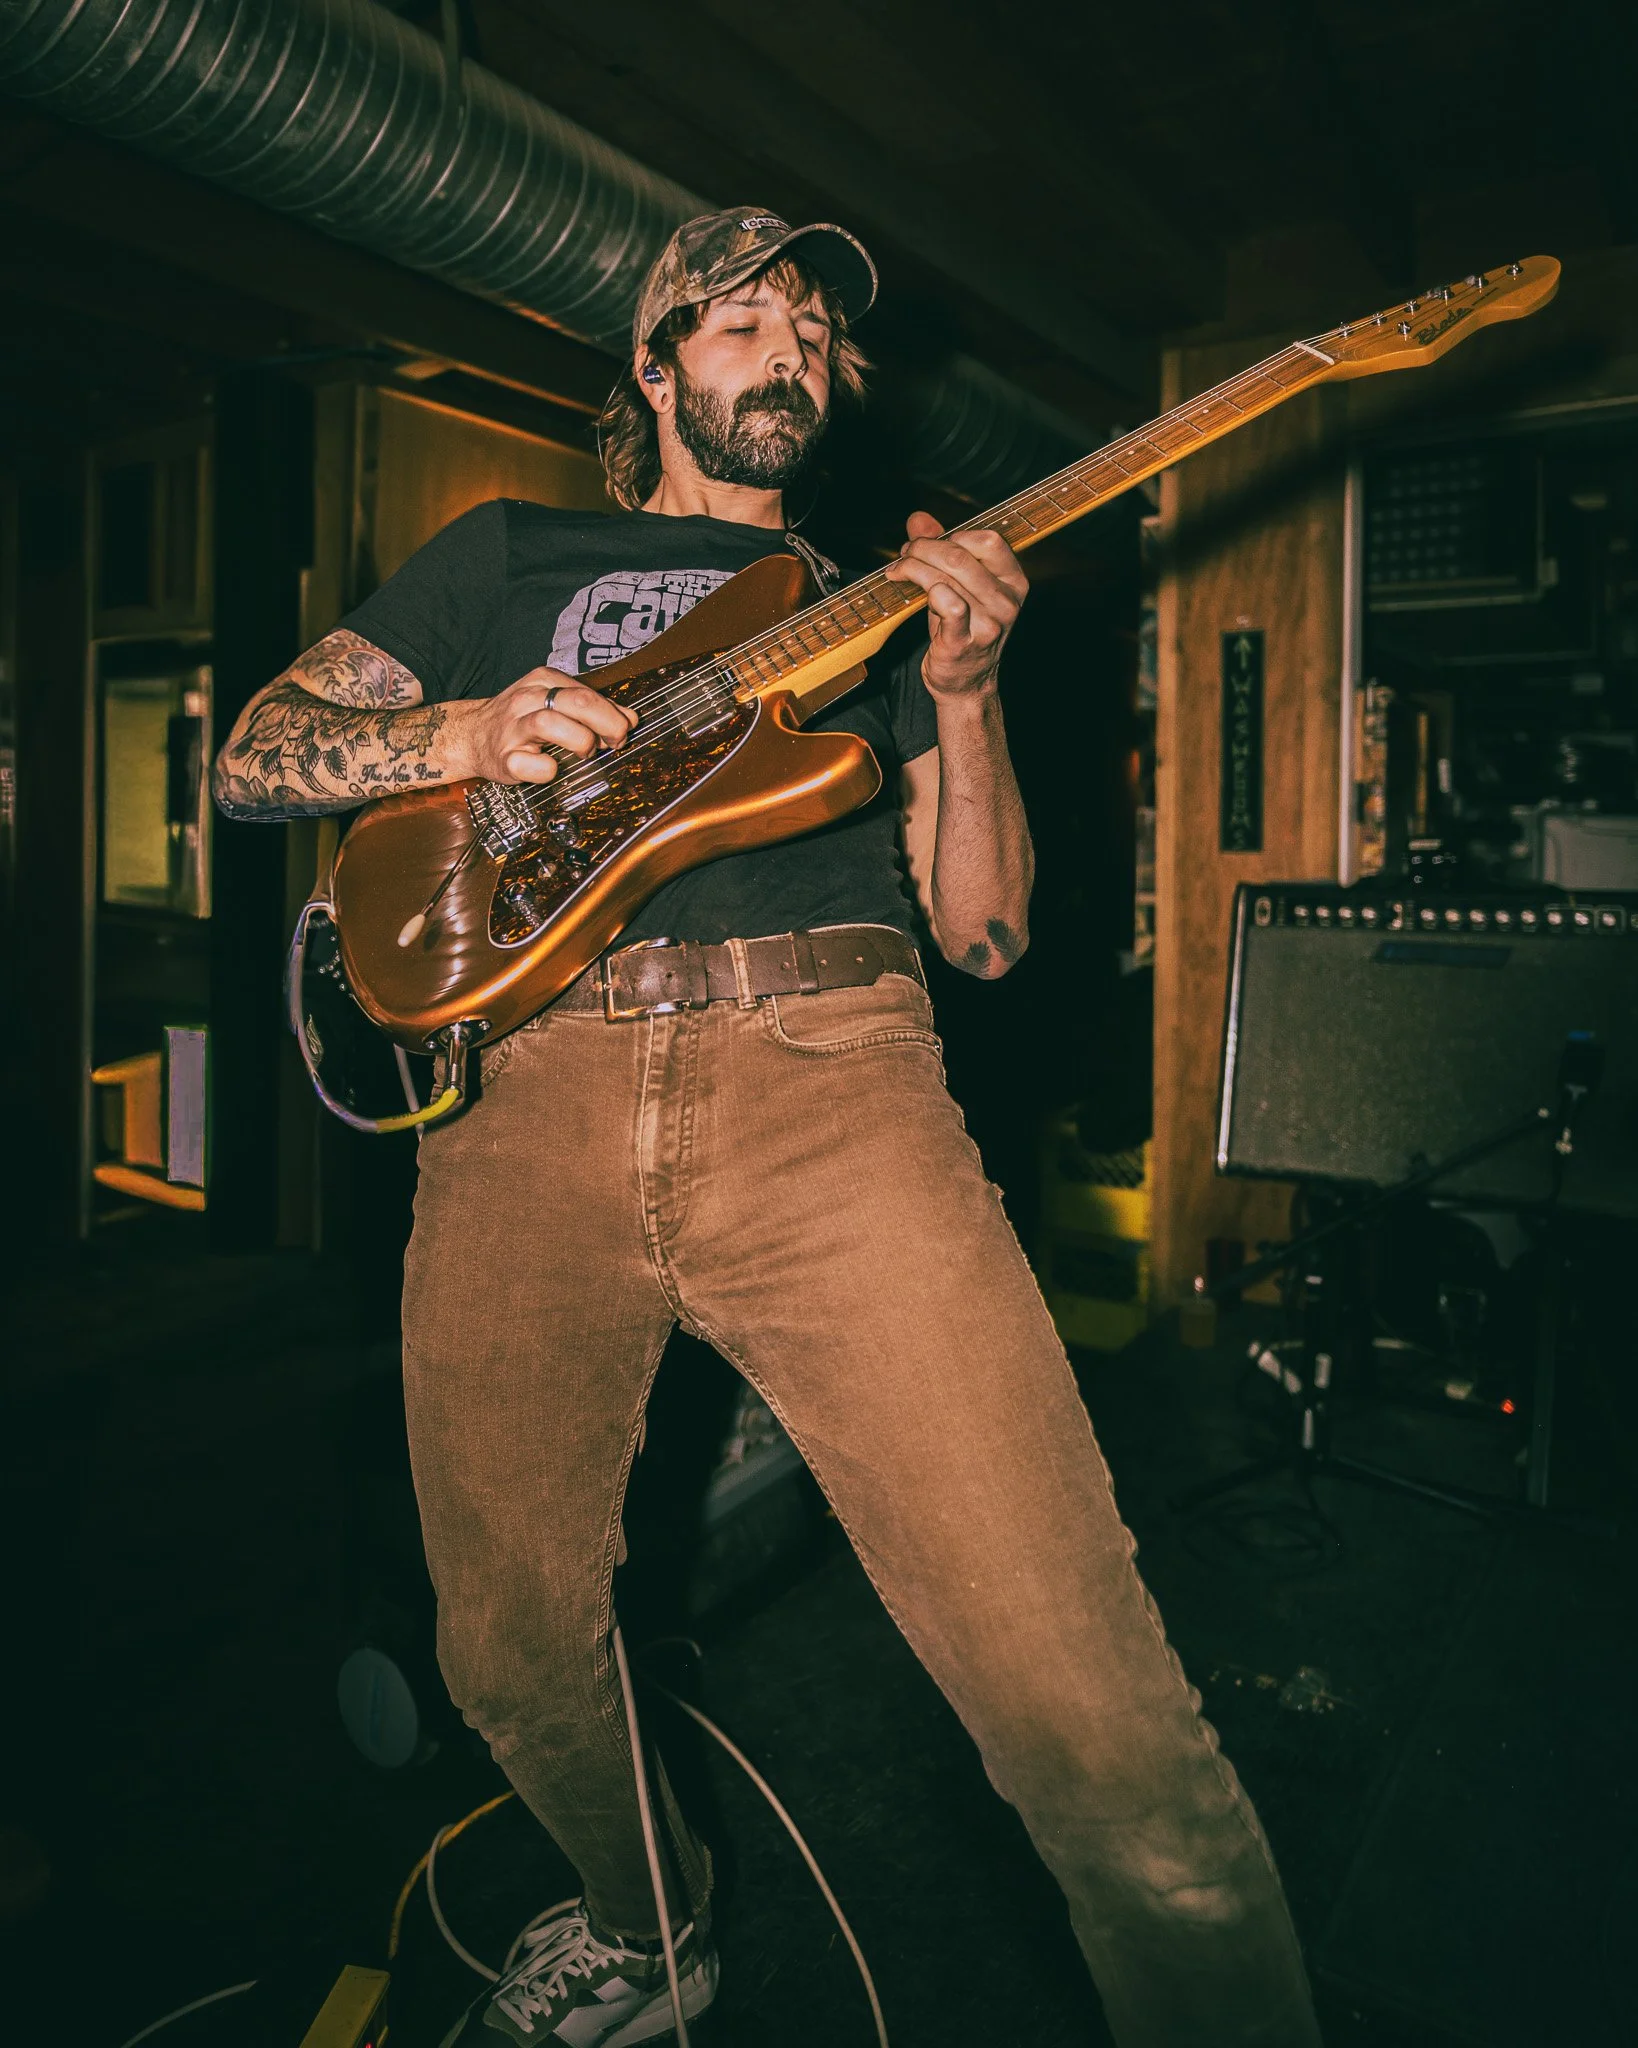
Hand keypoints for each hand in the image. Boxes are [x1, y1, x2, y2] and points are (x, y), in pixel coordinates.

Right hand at [449, 668, 636, 783]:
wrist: (472, 735)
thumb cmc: (520, 721)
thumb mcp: (555, 704)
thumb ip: (592, 708)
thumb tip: (630, 718)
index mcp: (543, 681)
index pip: (587, 692)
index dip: (612, 714)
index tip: (622, 730)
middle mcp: (527, 699)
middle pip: (575, 702)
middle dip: (606, 724)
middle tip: (614, 742)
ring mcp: (513, 728)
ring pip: (549, 724)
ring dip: (579, 741)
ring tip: (585, 752)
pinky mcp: (504, 758)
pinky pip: (528, 763)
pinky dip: (547, 769)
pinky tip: (553, 768)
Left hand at [884, 511, 1027, 698]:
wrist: (966, 685)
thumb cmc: (963, 631)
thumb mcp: (958, 587)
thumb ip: (942, 550)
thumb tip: (918, 518)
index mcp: (1014, 582)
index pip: (988, 540)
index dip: (953, 534)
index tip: (927, 542)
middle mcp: (1007, 602)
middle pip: (961, 556)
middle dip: (924, 548)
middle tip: (904, 554)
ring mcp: (989, 624)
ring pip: (947, 577)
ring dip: (914, 567)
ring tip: (898, 570)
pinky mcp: (965, 641)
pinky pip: (946, 604)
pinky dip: (924, 590)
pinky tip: (911, 591)